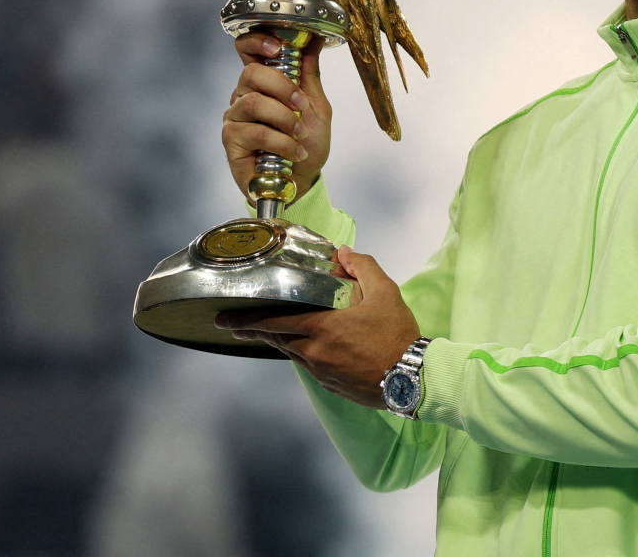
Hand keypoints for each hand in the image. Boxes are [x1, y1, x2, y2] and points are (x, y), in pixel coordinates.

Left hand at [214, 247, 420, 407]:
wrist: (412, 378)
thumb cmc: (397, 334)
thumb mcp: (386, 292)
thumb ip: (363, 267)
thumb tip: (344, 251)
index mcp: (323, 328)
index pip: (275, 321)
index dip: (248, 320)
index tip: (225, 318)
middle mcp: (315, 352)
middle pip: (275, 340)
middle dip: (251, 332)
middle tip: (231, 326)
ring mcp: (321, 372)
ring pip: (291, 353)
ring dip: (276, 342)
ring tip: (265, 334)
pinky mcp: (331, 386)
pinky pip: (308, 366)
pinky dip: (300, 354)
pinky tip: (305, 348)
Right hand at [222, 32, 331, 202]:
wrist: (303, 179)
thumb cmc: (306, 142)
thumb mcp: (316, 106)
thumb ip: (310, 75)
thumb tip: (316, 40)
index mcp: (263, 82)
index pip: (247, 49)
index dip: (257, 41)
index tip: (277, 48)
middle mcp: (243, 95)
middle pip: (251, 73)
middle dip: (282, 87)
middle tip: (301, 106)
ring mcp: (235, 117)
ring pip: (253, 103)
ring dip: (285, 119)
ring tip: (300, 134)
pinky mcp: (231, 141)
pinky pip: (255, 132)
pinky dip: (282, 142)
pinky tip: (294, 152)